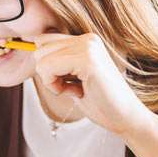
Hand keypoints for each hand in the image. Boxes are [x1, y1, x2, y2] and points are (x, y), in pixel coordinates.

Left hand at [29, 32, 154, 136]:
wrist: (126, 118)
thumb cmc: (100, 102)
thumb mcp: (73, 77)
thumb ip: (57, 62)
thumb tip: (31, 47)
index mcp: (86, 40)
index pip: (44, 41)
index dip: (47, 66)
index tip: (66, 82)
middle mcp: (87, 38)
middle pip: (39, 49)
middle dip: (49, 74)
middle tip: (73, 87)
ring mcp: (88, 47)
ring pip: (41, 59)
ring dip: (52, 82)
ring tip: (77, 89)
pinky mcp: (87, 60)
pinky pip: (48, 68)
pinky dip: (55, 86)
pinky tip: (77, 92)